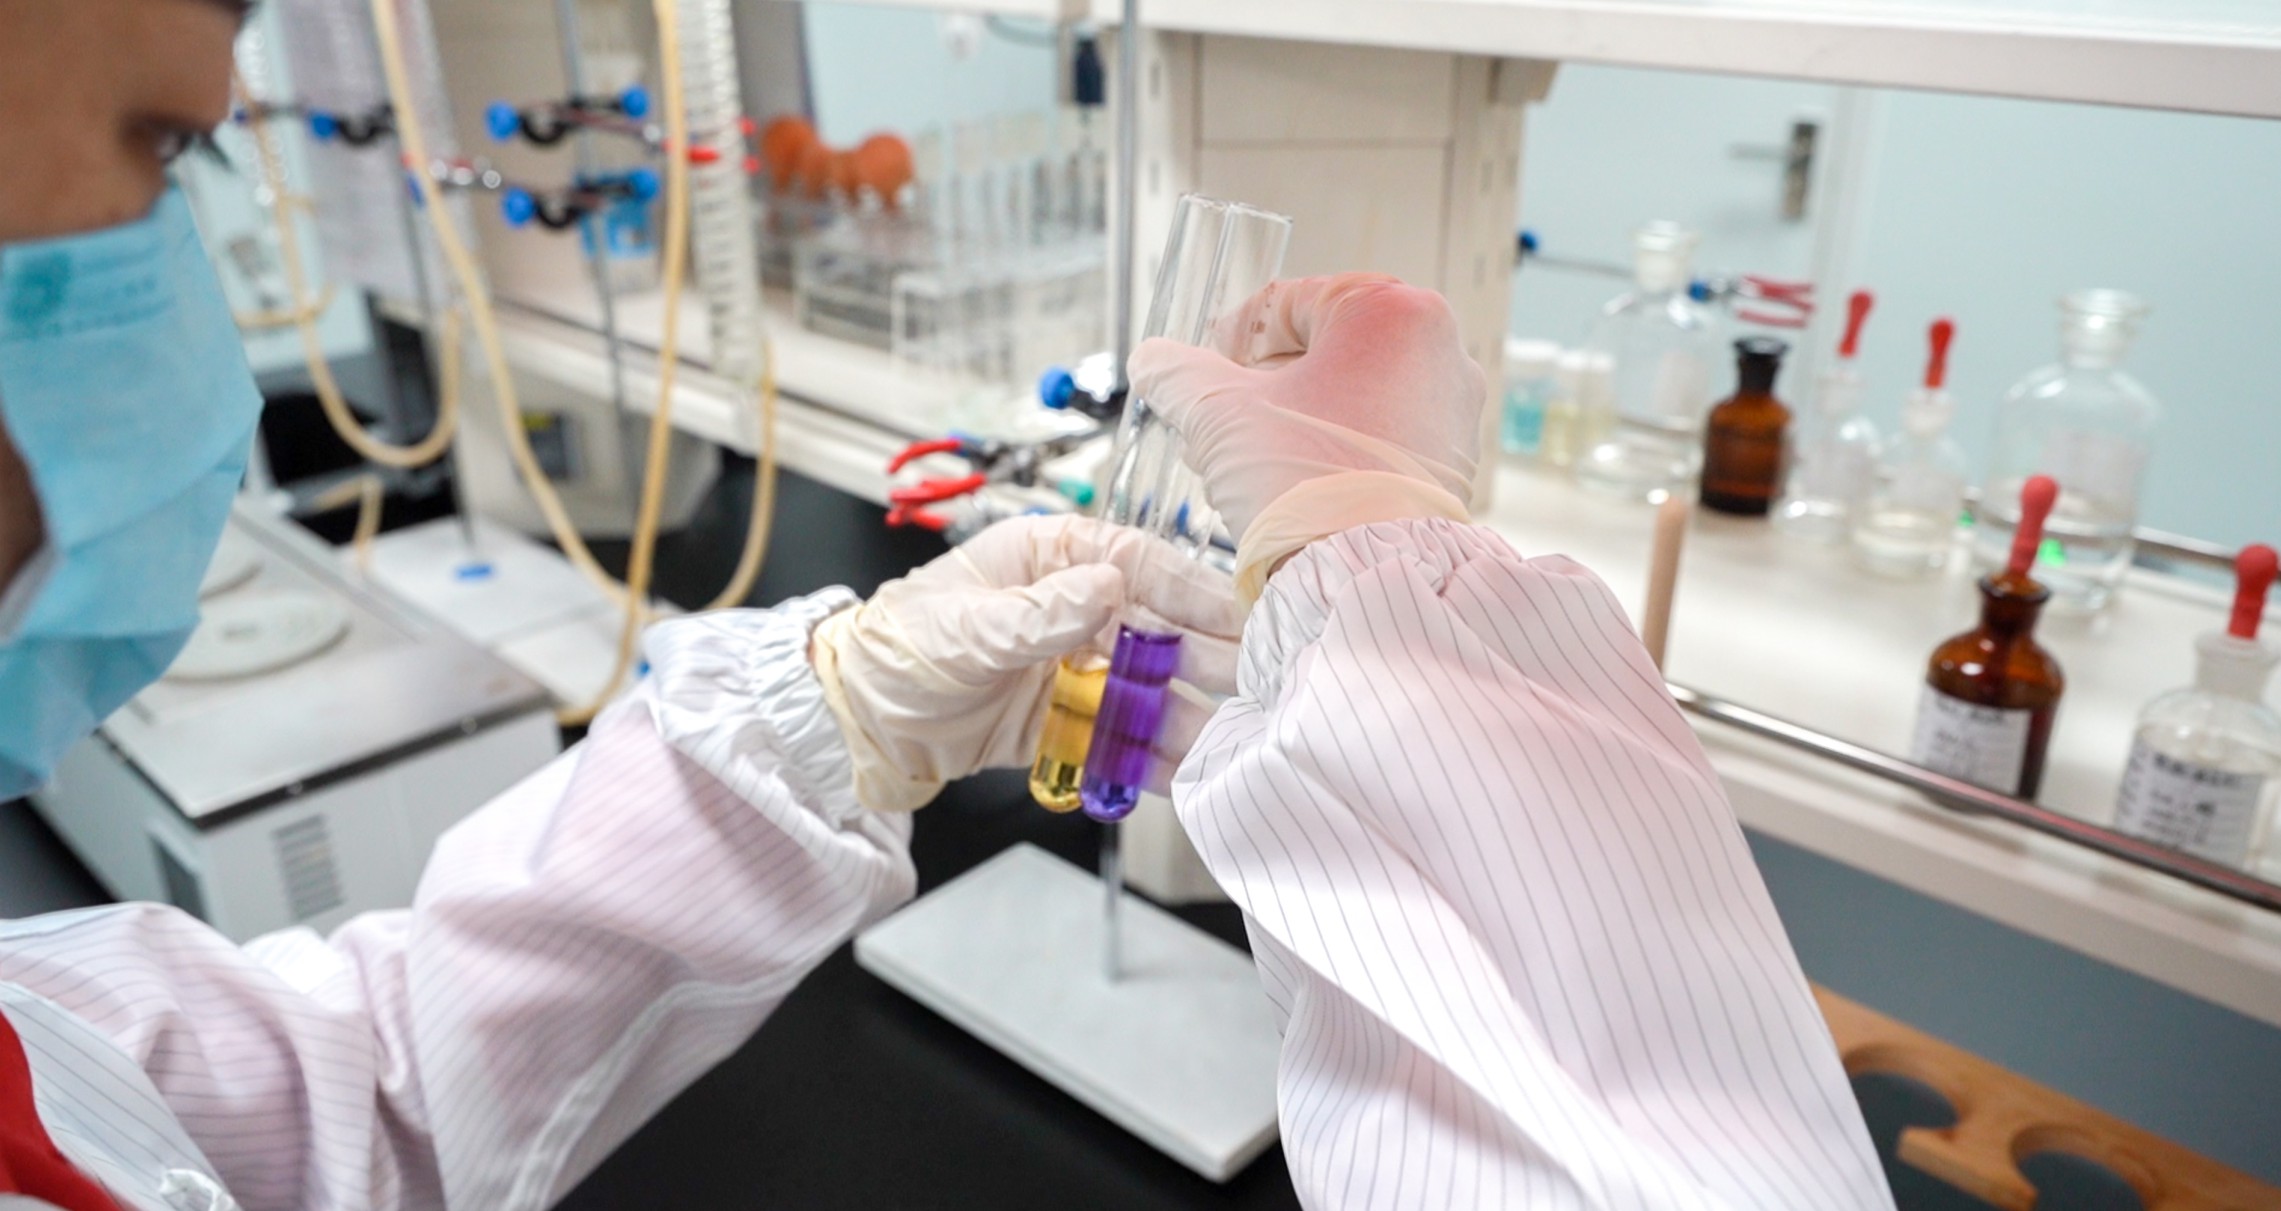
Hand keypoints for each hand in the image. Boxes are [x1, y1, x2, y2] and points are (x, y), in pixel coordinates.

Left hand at [811, 514, 1240, 812]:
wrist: (854, 724)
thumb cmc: (895, 650)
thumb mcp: (966, 628)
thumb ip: (1040, 615)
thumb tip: (1106, 590)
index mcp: (1049, 558)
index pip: (1137, 565)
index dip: (1192, 590)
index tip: (1238, 615)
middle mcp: (1069, 608)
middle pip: (1155, 629)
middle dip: (1205, 657)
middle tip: (1253, 683)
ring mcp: (1070, 667)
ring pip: (1143, 688)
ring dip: (1182, 715)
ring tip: (1224, 740)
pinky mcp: (1063, 722)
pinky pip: (1116, 737)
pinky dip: (1146, 758)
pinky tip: (1181, 776)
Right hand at [1128, 273, 1485, 598]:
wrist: (1362, 578)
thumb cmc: (1302, 483)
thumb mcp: (1217, 414)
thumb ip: (1174, 373)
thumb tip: (1153, 362)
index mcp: (1391, 311)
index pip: (1289, 300)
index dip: (1232, 335)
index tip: (1204, 370)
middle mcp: (1439, 348)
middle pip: (1321, 350)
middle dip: (1259, 387)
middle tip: (1218, 423)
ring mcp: (1452, 408)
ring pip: (1349, 395)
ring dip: (1288, 420)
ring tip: (1245, 461)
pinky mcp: (1453, 461)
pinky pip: (1379, 436)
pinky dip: (1333, 449)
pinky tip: (1291, 485)